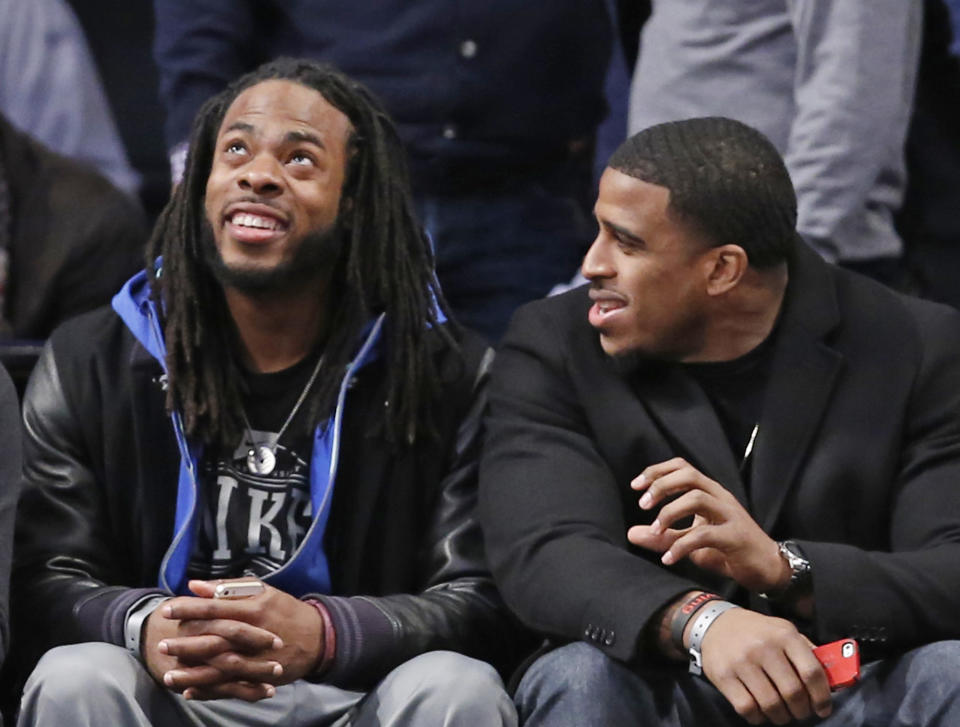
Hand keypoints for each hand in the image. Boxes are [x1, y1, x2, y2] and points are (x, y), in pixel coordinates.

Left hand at [158, 579, 323, 698]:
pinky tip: (190, 691)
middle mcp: (253, 634)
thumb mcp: (263, 591)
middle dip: (186, 642)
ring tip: (167, 674)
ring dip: (193, 672)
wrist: (317, 637)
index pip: (216, 608)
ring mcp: (257, 658)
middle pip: (215, 639)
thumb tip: (196, 585)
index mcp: (254, 609)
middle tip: (161, 643)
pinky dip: (210, 690)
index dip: (190, 609)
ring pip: (220, 667)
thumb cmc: (285, 610)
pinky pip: (231, 686)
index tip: (167, 610)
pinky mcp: (260, 677)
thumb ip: (229, 588)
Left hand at [627, 458, 789, 592]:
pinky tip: (669, 558)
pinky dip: (682, 545)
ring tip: (655, 531)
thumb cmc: (728, 551)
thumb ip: (663, 536)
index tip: (636, 486)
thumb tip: (631, 533)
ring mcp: (730, 515)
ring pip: (697, 498)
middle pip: (689, 475)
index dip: (657, 471)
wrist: (768, 569)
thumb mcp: (691, 541)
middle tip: (642, 504)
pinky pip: (705, 535)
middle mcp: (720, 497)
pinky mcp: (736, 537)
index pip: (682, 467)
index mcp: (710, 492)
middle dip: (661, 486)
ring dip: (670, 513)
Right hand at [697, 608, 831, 724]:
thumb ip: (806, 651)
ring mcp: (742, 662)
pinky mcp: (724, 676)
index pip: (812, 672)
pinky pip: (747, 708)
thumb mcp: (783, 630)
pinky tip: (760, 712)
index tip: (823, 709)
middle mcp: (763, 647)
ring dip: (781, 717)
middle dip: (801, 710)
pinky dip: (758, 717)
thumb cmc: (757, 631)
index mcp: (784, 635)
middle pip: (793, 692)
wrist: (715, 623)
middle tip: (800, 712)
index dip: (822, 696)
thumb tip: (831, 680)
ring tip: (782, 714)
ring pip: (771, 704)